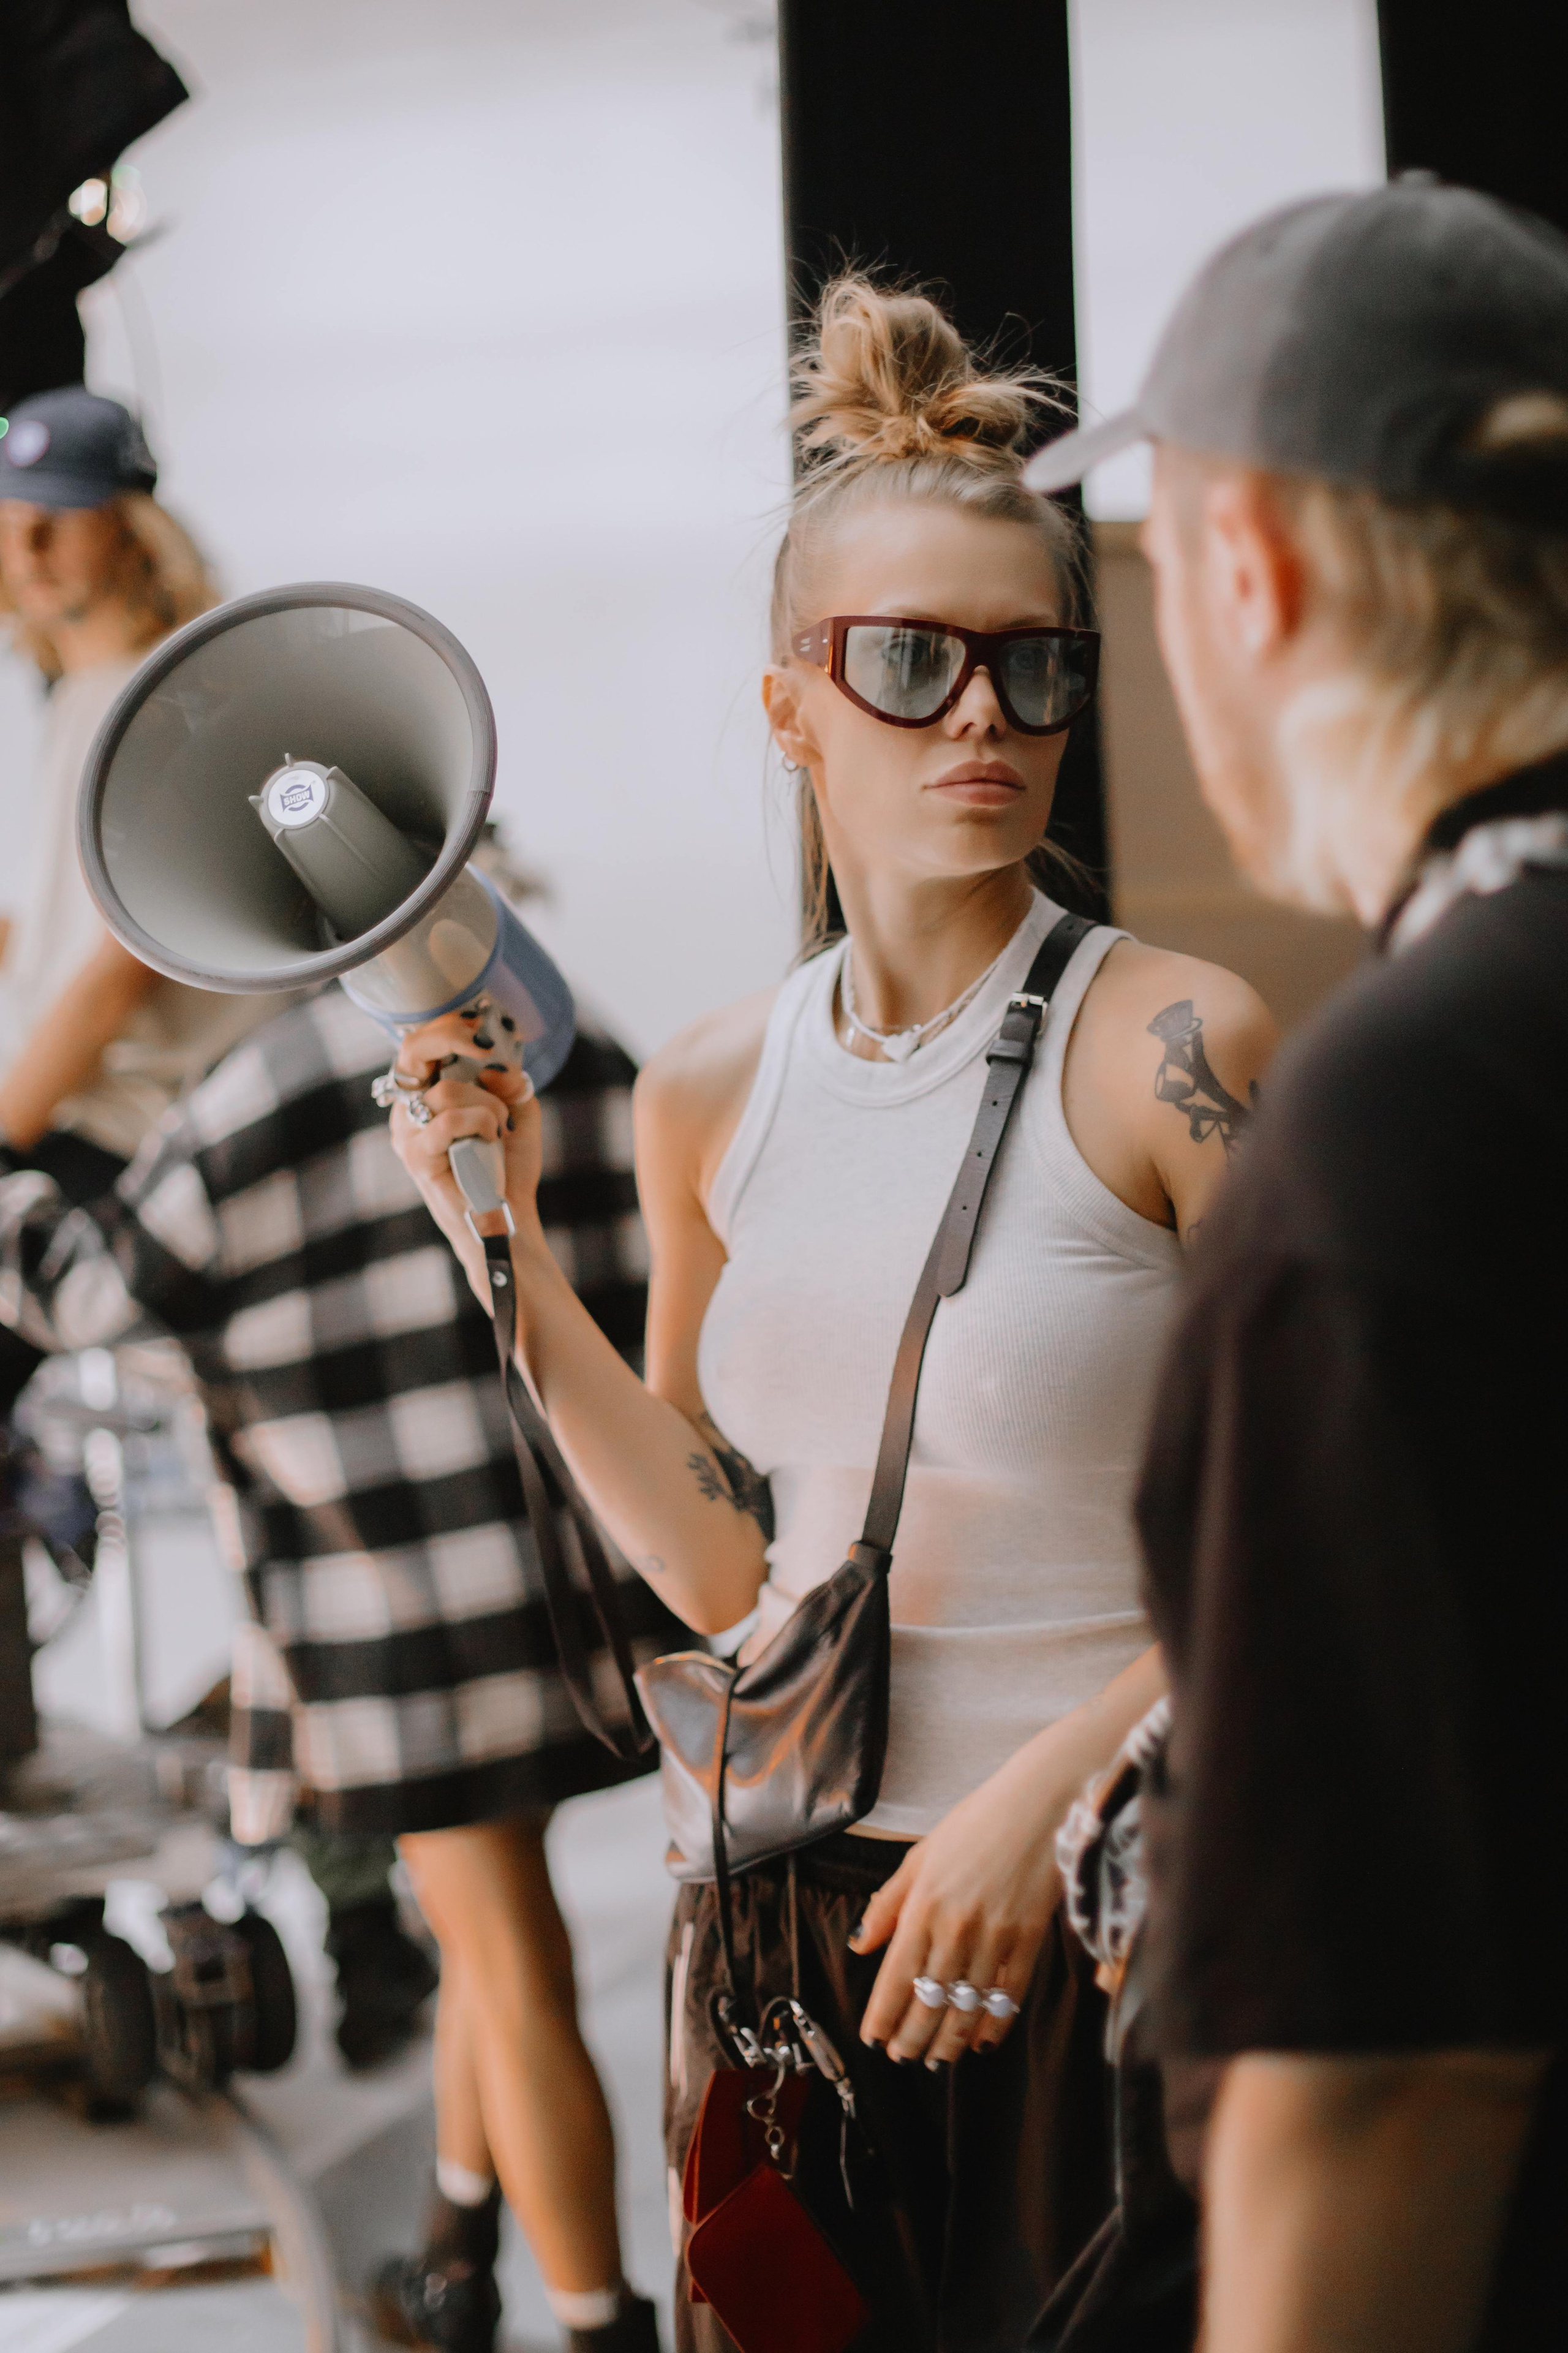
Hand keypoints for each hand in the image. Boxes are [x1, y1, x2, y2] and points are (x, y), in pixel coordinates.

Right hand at [387, 1012, 540, 1297]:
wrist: (506, 1215)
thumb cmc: (507, 1165)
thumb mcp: (517, 1112)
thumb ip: (509, 1082)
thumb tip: (495, 1065)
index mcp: (427, 1092)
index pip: (422, 1042)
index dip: (449, 1025)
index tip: (483, 1024)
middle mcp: (409, 1107)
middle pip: (413, 1049)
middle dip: (451, 1036)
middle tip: (484, 1047)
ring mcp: (408, 1131)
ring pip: (446, 1092)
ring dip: (488, 1106)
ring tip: (499, 1129)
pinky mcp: (416, 1155)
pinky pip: (448, 1121)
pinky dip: (481, 1124)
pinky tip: (492, 1140)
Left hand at [851, 1742, 1072, 2064]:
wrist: (1037, 1805)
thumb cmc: (974, 1824)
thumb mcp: (919, 1856)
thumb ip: (888, 1904)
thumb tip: (860, 1945)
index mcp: (922, 1907)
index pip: (895, 1978)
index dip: (883, 2016)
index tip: (874, 2039)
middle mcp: (955, 1929)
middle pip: (929, 2001)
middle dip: (912, 2038)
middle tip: (902, 2058)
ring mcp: (995, 1937)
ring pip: (967, 2006)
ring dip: (949, 2040)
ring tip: (937, 2059)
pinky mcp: (1029, 1940)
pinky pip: (1009, 1995)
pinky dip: (995, 2024)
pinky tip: (982, 2041)